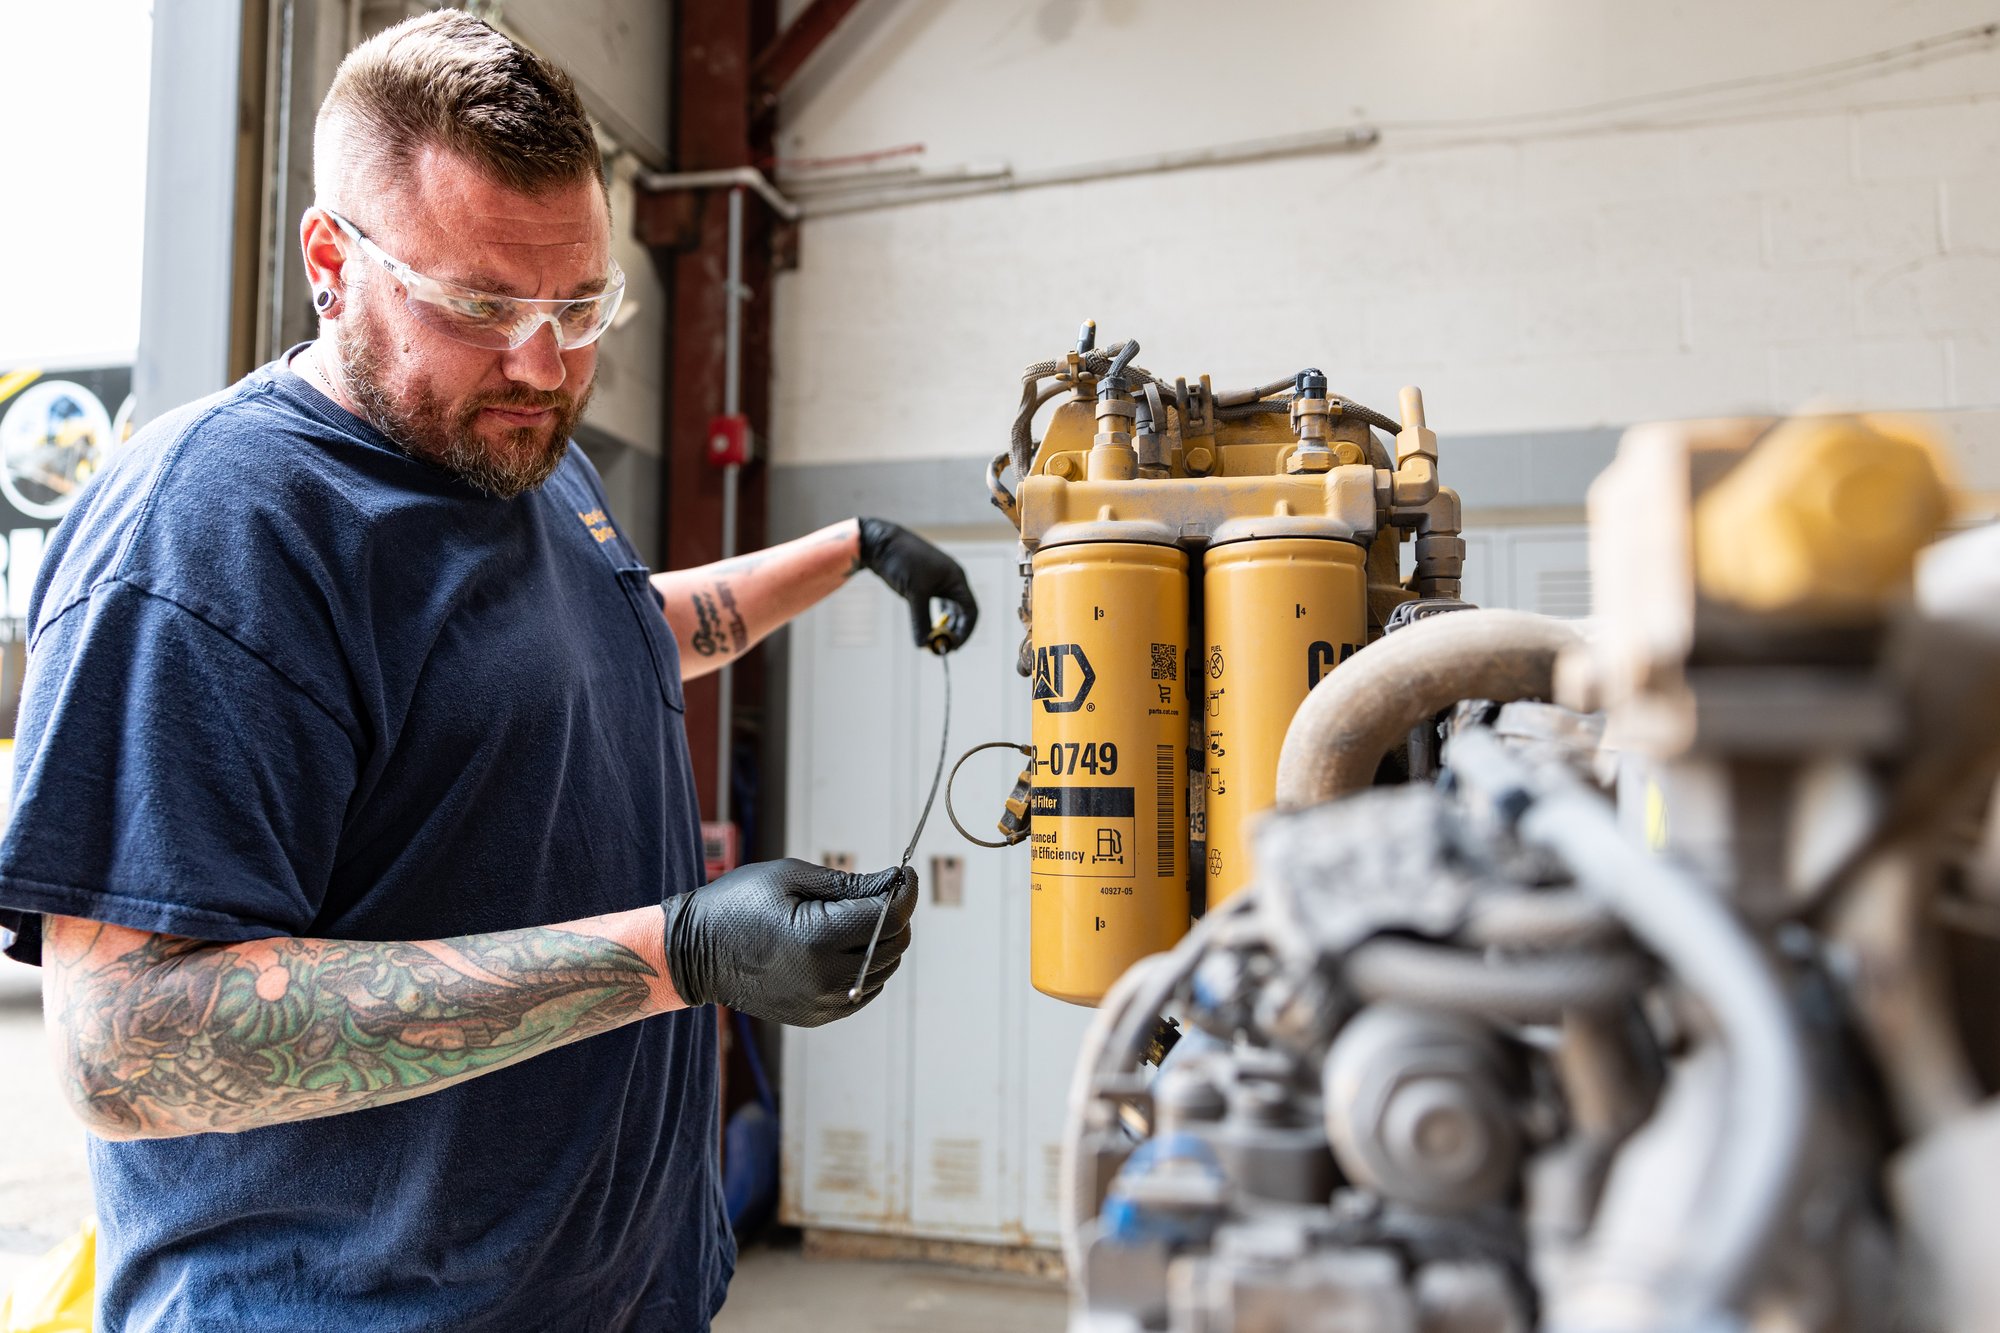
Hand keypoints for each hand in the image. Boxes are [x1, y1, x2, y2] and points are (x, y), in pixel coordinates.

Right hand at [661, 859, 917, 1026]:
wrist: (694, 954)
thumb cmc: (737, 905)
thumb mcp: (791, 877)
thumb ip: (848, 883)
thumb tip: (893, 882)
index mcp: (818, 939)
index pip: (890, 917)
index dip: (904, 891)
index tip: (903, 873)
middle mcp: (825, 979)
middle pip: (895, 945)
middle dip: (895, 914)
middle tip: (878, 891)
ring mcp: (822, 1003)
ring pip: (884, 969)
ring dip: (882, 941)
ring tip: (855, 917)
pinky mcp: (816, 1016)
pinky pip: (863, 991)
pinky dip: (867, 966)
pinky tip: (844, 945)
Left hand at [856, 517, 977, 651]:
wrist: (881, 542)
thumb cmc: (901, 560)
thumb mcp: (913, 593)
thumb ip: (920, 620)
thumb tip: (922, 645)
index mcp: (956, 579)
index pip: (970, 611)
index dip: (965, 632)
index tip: (952, 648)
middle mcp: (951, 580)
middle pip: (962, 613)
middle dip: (954, 632)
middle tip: (941, 648)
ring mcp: (938, 582)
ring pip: (949, 611)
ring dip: (943, 627)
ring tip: (933, 641)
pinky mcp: (924, 584)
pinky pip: (936, 606)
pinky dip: (933, 620)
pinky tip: (926, 629)